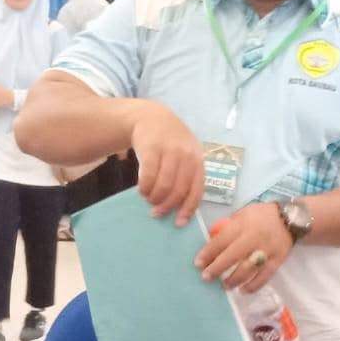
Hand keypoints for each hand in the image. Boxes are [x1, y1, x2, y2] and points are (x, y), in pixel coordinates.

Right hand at [129, 100, 203, 224]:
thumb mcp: (184, 155)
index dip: (188, 208)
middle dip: (167, 206)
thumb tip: (181, 208)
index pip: (196, 189)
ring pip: (163, 185)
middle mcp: (186, 155)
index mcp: (197, 160)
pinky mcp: (151, 148)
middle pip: (178, 190)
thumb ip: (185, 177)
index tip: (179, 223)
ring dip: (154, 198)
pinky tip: (142, 190)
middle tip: (157, 213)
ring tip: (149, 200)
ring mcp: (169, 150)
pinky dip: (144, 188)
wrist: (151, 117)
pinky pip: (148, 176)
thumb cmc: (170, 144)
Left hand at [195, 202, 292, 291]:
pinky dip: (253, 285)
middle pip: (232, 256)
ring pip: (247, 269)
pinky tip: (243, 290)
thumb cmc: (261, 216)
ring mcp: (267, 250)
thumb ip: (227, 227)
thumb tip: (209, 241)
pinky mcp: (277, 261)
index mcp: (243, 225)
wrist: (291, 219)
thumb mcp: (242, 214)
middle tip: (206, 278)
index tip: (198, 264)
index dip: (208, 253)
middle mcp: (254, 238)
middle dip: (217, 269)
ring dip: (233, 280)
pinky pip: (264, 277)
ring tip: (225, 285)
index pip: (221, 240)